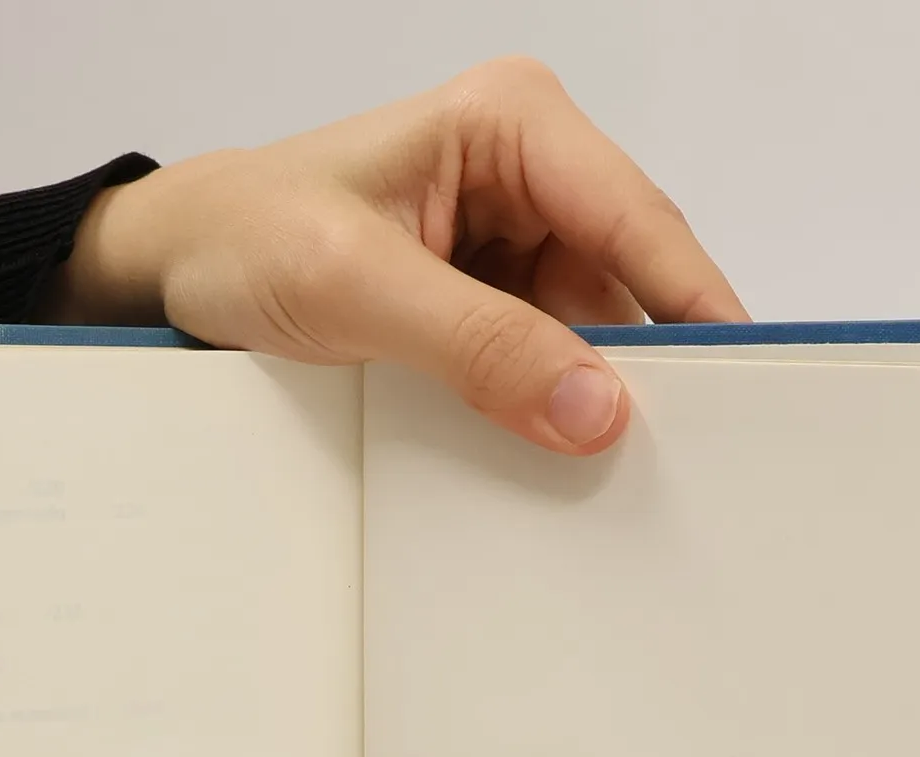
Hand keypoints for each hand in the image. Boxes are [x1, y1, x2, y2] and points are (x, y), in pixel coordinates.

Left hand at [44, 57, 747, 454]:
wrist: (176, 267)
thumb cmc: (244, 238)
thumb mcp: (357, 291)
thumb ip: (479, 346)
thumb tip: (595, 406)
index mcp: (512, 124)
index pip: (636, 219)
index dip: (694, 306)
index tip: (744, 386)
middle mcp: (529, 172)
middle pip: (628, 280)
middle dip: (642, 366)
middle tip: (675, 458)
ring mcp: (514, 238)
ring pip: (592, 330)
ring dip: (589, 397)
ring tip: (599, 469)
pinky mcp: (490, 297)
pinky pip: (546, 360)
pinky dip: (548, 407)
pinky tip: (549, 453)